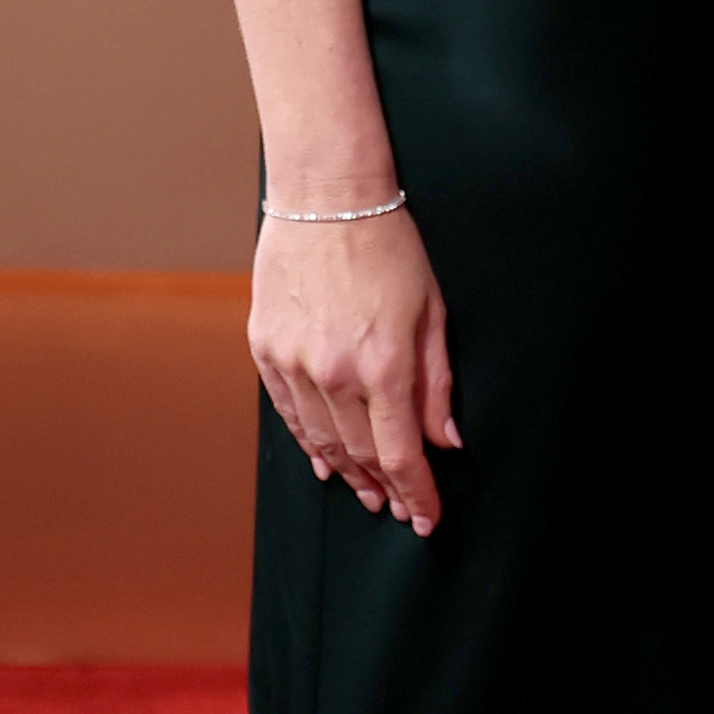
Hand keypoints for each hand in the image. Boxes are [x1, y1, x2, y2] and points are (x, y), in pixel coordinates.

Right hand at [250, 208, 458, 525]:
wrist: (326, 196)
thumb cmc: (390, 247)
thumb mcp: (431, 312)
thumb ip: (437, 383)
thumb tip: (447, 440)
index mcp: (385, 365)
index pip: (402, 453)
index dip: (418, 493)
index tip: (428, 518)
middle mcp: (335, 372)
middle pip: (361, 454)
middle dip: (386, 488)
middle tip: (400, 509)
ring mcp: (294, 362)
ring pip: (320, 440)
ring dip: (347, 473)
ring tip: (367, 492)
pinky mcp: (266, 348)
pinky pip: (287, 412)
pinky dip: (306, 442)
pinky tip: (323, 461)